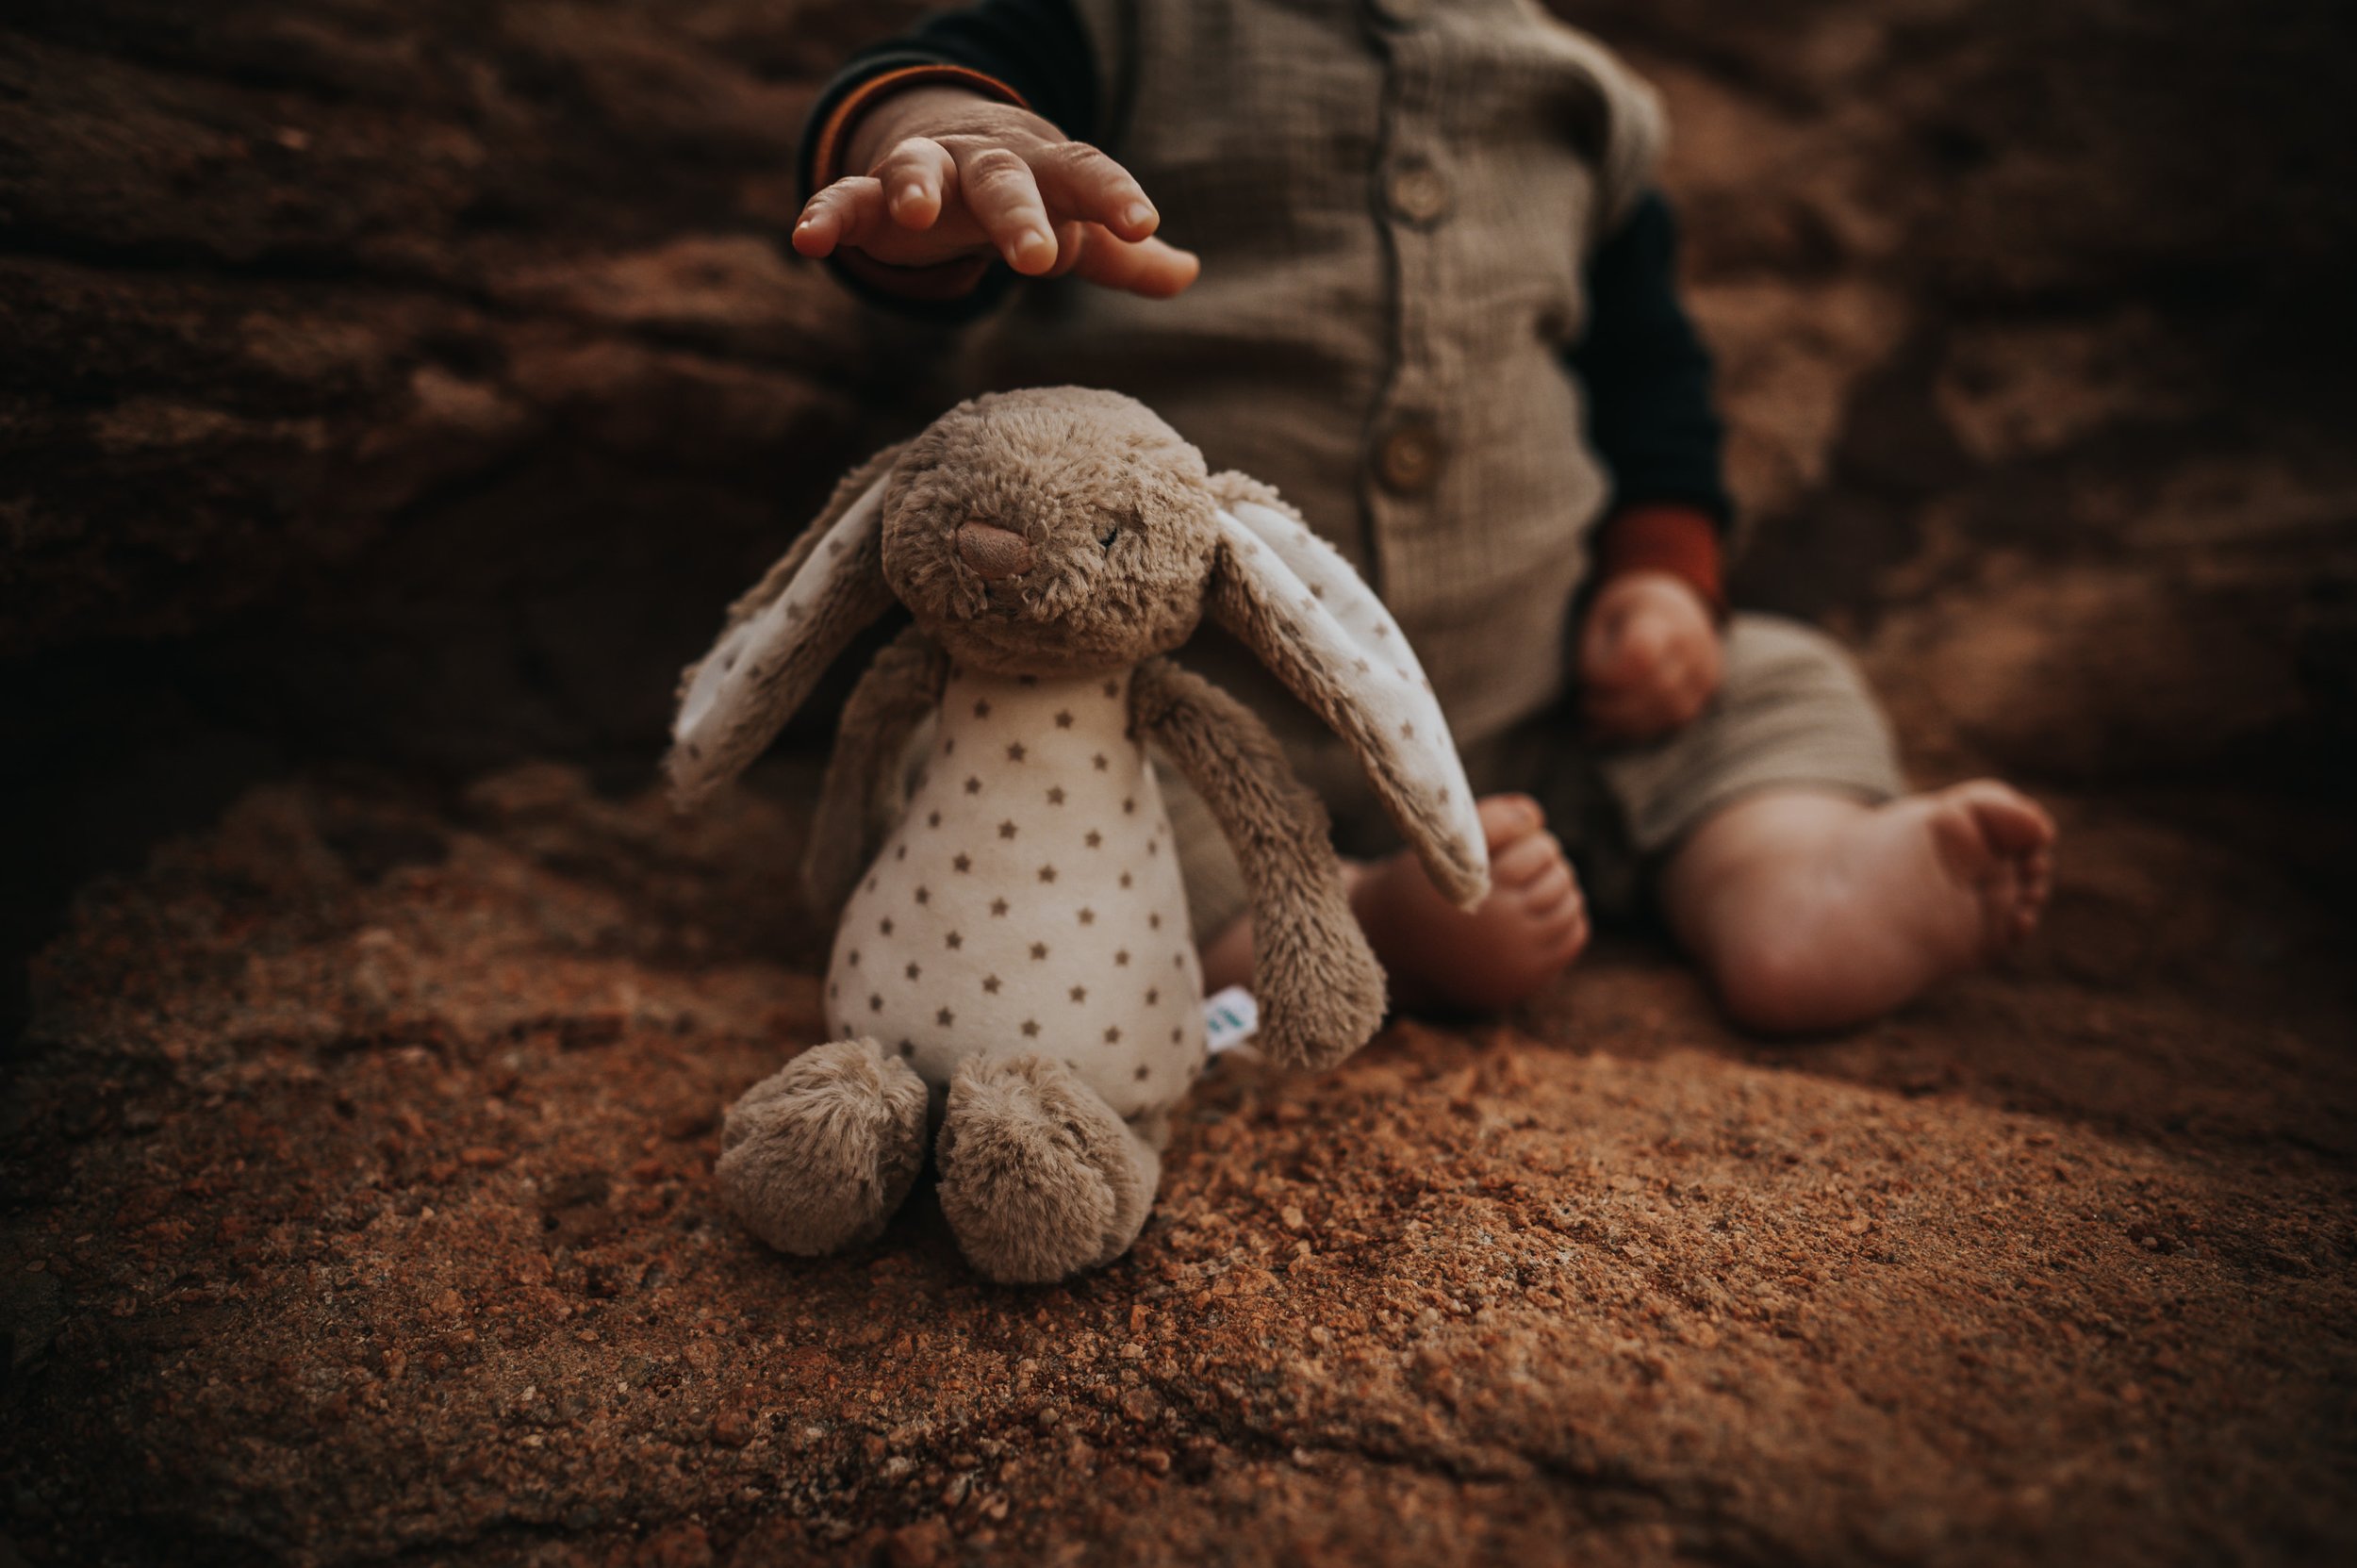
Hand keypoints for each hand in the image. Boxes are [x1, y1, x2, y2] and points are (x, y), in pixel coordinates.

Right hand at [793, 86, 1200, 297]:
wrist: (951, 147)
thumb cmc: (1028, 197)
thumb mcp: (1074, 222)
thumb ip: (1124, 254)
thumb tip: (1187, 272)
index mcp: (1045, 170)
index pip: (1086, 175)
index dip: (1115, 197)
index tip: (1143, 222)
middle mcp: (985, 163)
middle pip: (1004, 180)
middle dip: (1019, 215)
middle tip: (1037, 259)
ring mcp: (926, 172)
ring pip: (919, 168)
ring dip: (915, 185)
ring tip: (913, 212)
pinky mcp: (872, 196)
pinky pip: (846, 199)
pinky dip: (825, 215)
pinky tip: (806, 240)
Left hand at [1579, 572, 1723, 741]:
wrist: (1671, 603)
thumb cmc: (1626, 612)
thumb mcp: (1600, 617)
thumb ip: (1592, 654)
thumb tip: (1588, 703)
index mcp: (1661, 616)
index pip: (1642, 655)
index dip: (1611, 676)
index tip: (1585, 680)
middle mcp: (1692, 643)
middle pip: (1658, 688)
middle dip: (1615, 707)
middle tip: (1584, 707)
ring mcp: (1705, 668)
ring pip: (1671, 711)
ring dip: (1628, 724)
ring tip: (1595, 721)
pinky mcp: (1707, 690)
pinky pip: (1677, 719)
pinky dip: (1643, 728)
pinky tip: (1614, 727)